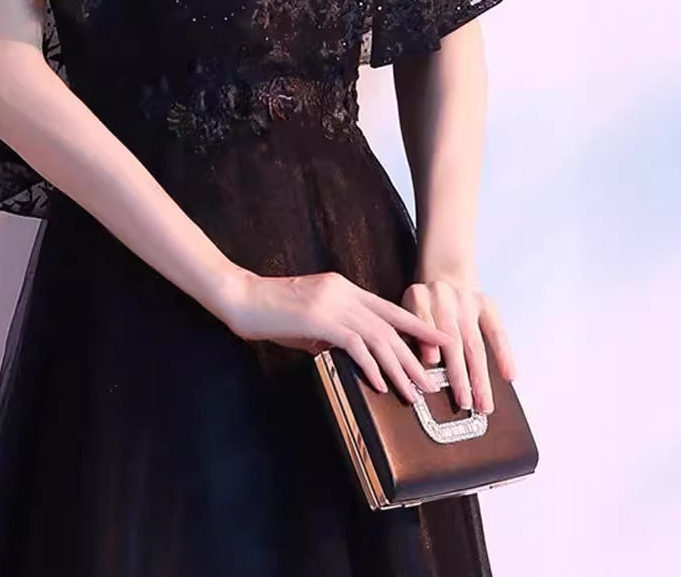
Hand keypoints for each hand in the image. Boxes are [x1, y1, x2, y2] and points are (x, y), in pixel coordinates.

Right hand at [219, 269, 457, 402]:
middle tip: (431, 382)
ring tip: (413, 391)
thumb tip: (351, 354)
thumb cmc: (270, 310)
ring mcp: (332, 303)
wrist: (240, 297)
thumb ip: (332, 331)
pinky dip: (371, 366)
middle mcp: (343, 292)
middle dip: (414, 355)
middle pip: (390, 325)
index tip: (440, 342)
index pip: (389, 308)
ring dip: (399, 367)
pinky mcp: (318, 318)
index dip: (417, 326)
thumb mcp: (309, 319)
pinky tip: (380, 384)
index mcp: (344, 288)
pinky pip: (354, 344)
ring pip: (378, 336)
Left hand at [401, 271, 516, 414]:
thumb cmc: (423, 304)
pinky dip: (504, 354)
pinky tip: (510, 376)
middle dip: (458, 373)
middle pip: (452, 339)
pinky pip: (497, 331)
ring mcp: (467, 301)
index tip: (431, 361)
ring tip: (483, 403)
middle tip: (463, 402)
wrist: (445, 274)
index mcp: (418, 296)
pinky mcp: (487, 305)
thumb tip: (428, 359)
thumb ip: (411, 331)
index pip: (421, 318)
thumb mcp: (406, 309)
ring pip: (475, 342)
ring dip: (480, 375)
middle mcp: (443, 297)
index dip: (427, 339)